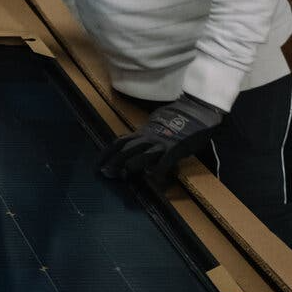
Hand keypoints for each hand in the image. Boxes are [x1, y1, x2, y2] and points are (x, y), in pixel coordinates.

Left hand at [98, 94, 224, 184]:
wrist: (194, 111)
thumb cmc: (174, 122)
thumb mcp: (153, 128)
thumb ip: (142, 138)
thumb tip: (127, 147)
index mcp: (142, 133)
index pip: (118, 142)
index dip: (106, 153)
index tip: (97, 166)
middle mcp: (148, 137)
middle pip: (127, 149)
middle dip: (115, 161)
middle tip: (106, 173)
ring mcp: (162, 143)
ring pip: (143, 153)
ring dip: (132, 164)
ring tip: (123, 175)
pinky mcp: (176, 148)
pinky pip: (166, 160)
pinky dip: (159, 171)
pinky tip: (154, 180)